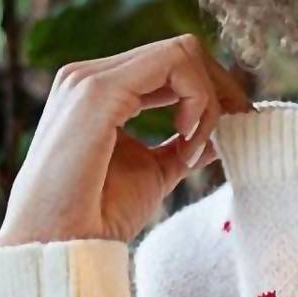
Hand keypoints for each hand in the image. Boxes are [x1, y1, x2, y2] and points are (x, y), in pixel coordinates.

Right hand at [0, 34, 252, 248]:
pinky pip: (175, 66)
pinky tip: (186, 142)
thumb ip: (181, 147)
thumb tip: (216, 137)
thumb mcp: (154, 173)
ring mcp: (91, 78)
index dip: (210, 94)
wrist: (64, 245)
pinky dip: (198, 103)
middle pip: (181, 51)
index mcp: (101, 91)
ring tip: (195, 150)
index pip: (170, 66)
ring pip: (182, 52)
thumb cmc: (99, 218)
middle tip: (234, 134)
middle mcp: (91, 75)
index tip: (227, 137)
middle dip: (220, 92)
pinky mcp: (98, 91)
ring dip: (209, 103)